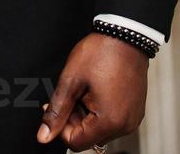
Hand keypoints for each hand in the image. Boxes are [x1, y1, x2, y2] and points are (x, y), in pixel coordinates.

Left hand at [37, 33, 147, 149]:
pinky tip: (94, 91)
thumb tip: (44, 135)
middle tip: (69, 94)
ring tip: (83, 90)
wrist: (125, 36)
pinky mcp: (135, 111)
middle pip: (89, 138)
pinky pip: (112, 121)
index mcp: (110, 122)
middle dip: (73, 120)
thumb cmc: (101, 54)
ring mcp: (133, 119)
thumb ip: (56, 112)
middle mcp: (125, 125)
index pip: (76, 143)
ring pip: (99, 130)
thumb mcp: (70, 81)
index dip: (60, 127)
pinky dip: (99, 112)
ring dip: (85, 115)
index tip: (56, 106)